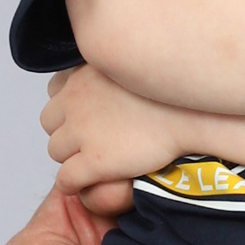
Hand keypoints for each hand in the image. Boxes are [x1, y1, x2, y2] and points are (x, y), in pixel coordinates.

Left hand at [42, 65, 190, 193]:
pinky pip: (66, 179)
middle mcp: (76, 100)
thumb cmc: (173, 88)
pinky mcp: (93, 161)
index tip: (88, 111)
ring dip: (71, 155)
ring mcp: (82, 131)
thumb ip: (112, 65)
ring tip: (95, 158)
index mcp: (84, 74)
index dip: (70, 104)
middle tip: (92, 137)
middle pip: (50, 121)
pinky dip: (73, 183)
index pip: (55, 90)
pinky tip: (89, 181)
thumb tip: (109, 68)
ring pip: (55, 151)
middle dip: (66, 130)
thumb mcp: (134, 61)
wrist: (194, 113)